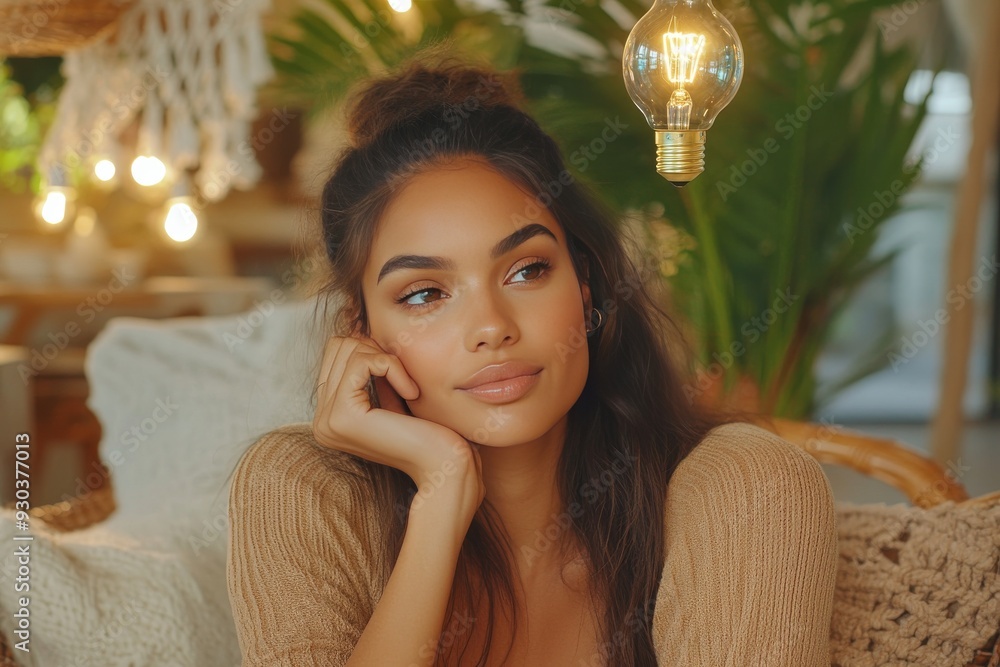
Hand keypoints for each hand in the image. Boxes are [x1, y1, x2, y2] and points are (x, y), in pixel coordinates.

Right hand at [311, 333, 484, 517]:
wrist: (444, 466)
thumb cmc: (427, 433)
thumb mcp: (391, 398)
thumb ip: (371, 375)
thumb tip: (360, 337)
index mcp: (328, 418)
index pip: (335, 354)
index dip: (372, 351)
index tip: (399, 372)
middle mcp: (320, 422)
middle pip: (338, 346)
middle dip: (376, 351)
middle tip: (403, 378)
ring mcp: (327, 421)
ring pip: (349, 349)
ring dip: (387, 360)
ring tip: (408, 387)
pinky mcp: (342, 416)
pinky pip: (363, 362)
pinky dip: (392, 367)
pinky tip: (411, 392)